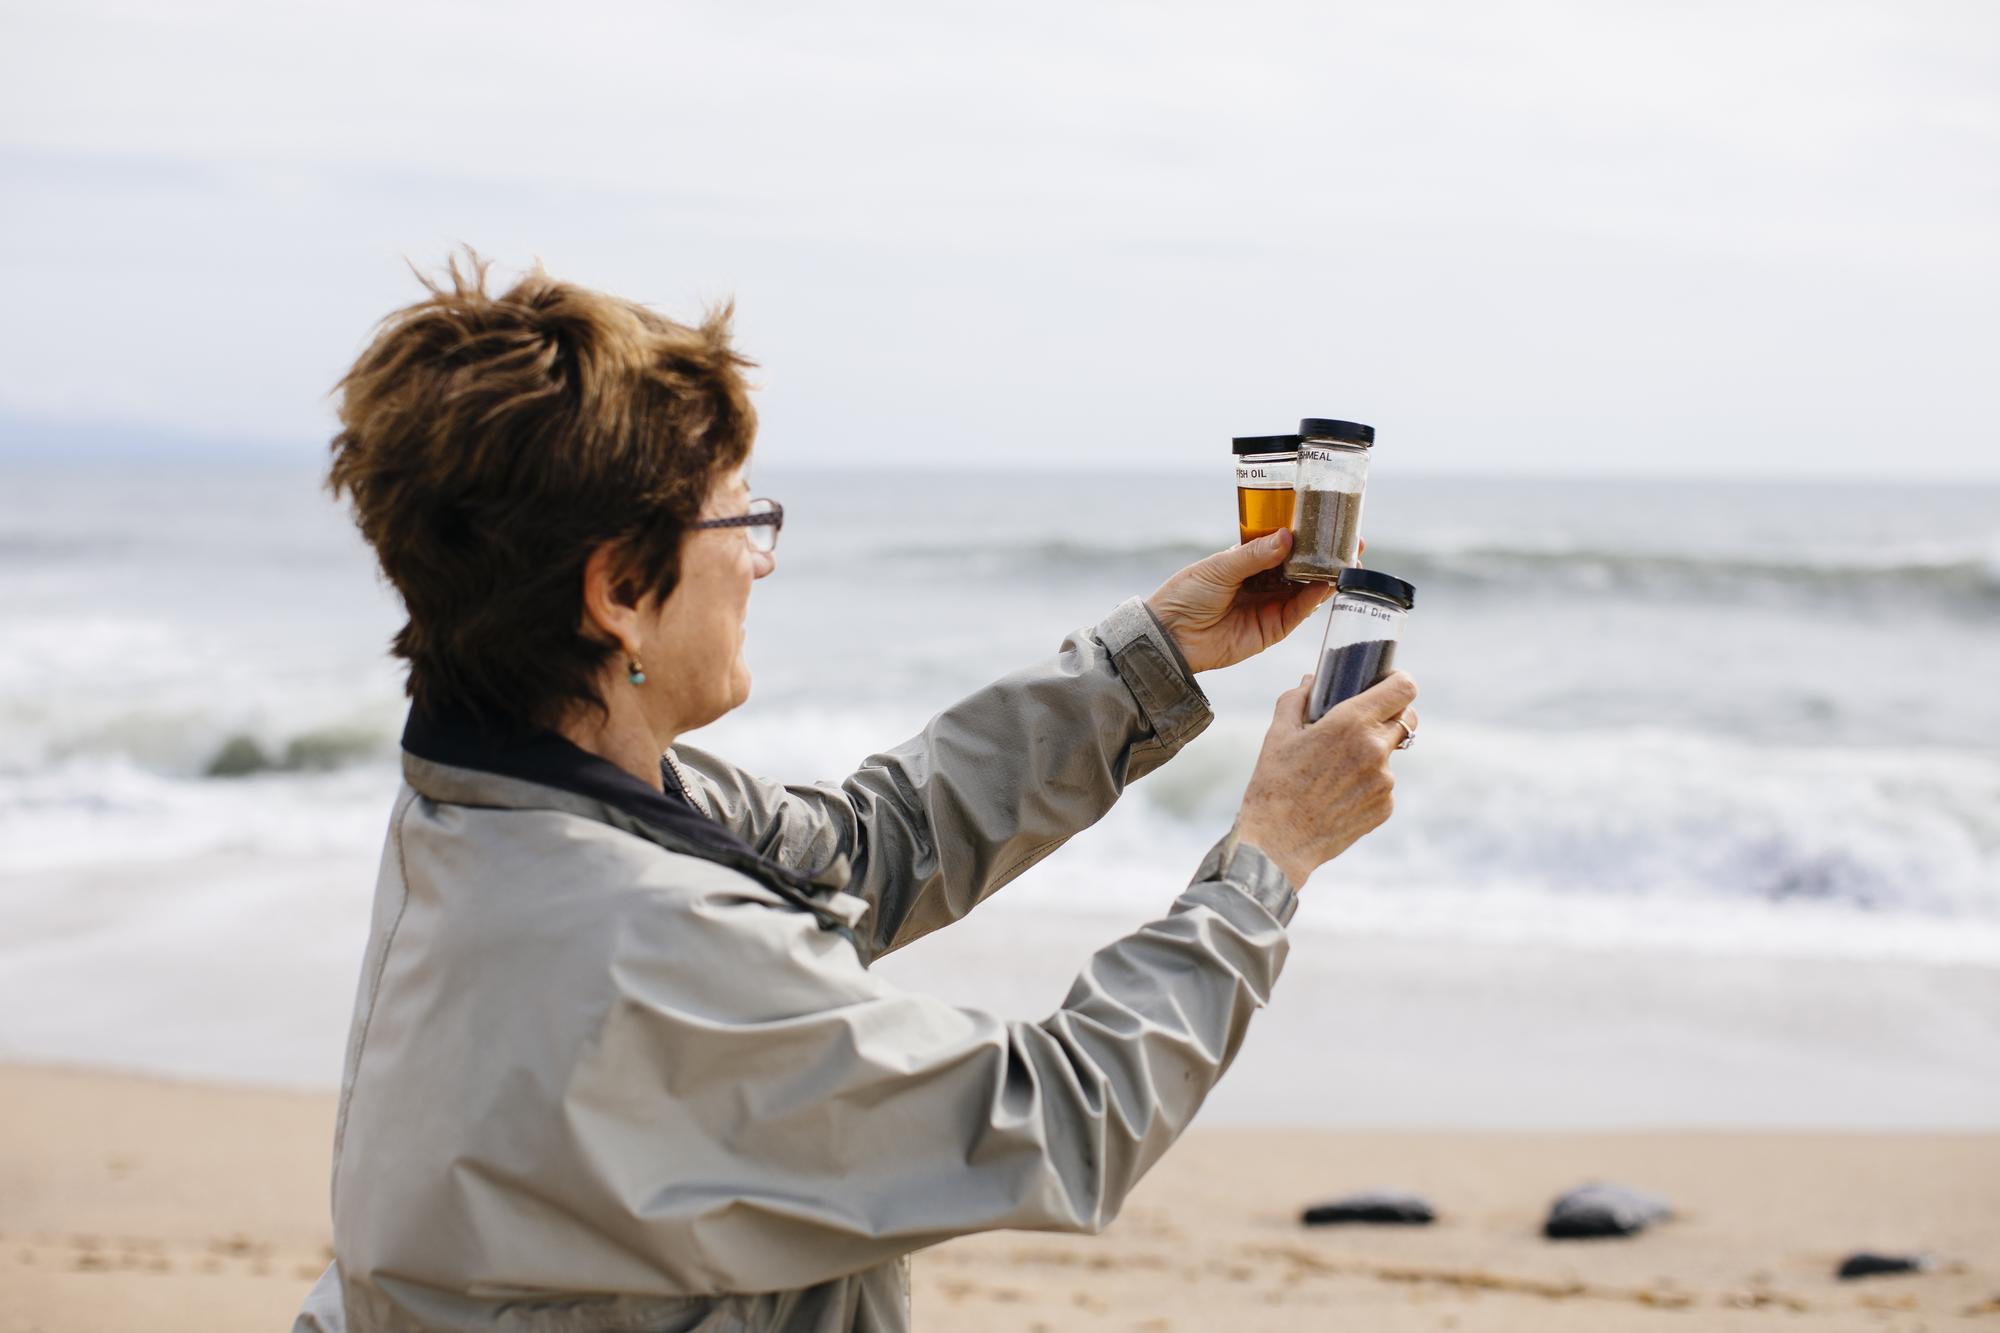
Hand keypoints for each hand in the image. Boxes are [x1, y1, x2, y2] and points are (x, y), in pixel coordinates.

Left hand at [1145, 529, 1336, 672]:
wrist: (1171, 635)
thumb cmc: (1187, 594)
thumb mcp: (1220, 567)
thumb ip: (1255, 554)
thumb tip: (1287, 537)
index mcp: (1249, 560)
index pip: (1286, 545)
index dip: (1309, 535)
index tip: (1332, 523)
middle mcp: (1264, 581)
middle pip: (1303, 566)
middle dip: (1327, 555)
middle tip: (1353, 543)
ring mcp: (1271, 605)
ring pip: (1307, 588)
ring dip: (1328, 576)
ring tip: (1348, 561)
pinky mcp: (1273, 629)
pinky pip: (1299, 612)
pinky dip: (1314, 598)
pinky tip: (1327, 584)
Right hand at [1234, 670, 1417, 888]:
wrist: (1278, 842)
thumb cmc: (1274, 783)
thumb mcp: (1278, 733)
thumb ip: (1296, 699)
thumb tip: (1311, 682)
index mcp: (1351, 722)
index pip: (1404, 688)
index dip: (1399, 681)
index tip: (1387, 684)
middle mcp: (1376, 748)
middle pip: (1407, 718)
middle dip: (1389, 715)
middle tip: (1363, 723)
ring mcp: (1385, 781)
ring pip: (1390, 753)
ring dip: (1372, 753)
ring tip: (1335, 771)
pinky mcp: (1386, 807)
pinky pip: (1383, 784)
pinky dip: (1367, 783)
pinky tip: (1337, 795)